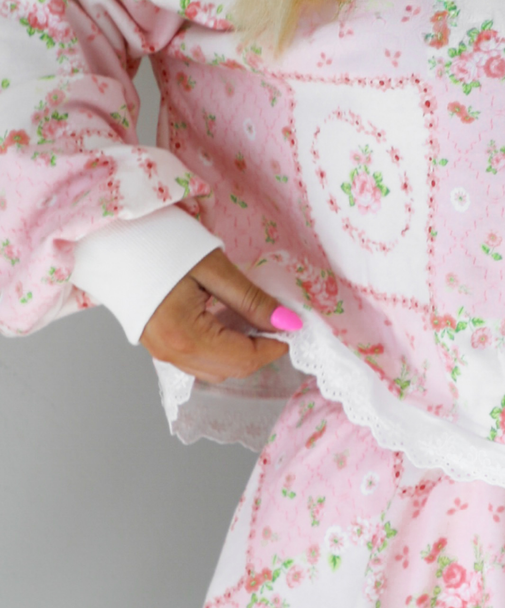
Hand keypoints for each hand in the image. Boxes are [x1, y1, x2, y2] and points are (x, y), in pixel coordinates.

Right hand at [140, 248, 300, 382]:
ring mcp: (161, 353)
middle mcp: (171, 353)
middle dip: (260, 351)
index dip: (275, 346)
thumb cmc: (157, 242)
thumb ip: (251, 300)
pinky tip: (227, 322)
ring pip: (216, 370)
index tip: (291, 326)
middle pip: (232, 369)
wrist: (110, 237)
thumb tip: (287, 322)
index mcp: (185, 335)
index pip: (245, 358)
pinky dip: (221, 349)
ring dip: (240, 352)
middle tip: (275, 321)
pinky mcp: (157, 346)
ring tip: (251, 319)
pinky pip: (198, 361)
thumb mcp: (213, 267)